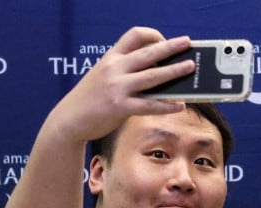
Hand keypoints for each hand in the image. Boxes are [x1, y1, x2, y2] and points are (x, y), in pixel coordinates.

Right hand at [49, 27, 194, 144]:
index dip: (152, 35)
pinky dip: (167, 105)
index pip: (133, 36)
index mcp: (111, 58)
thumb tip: (159, 73)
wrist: (70, 119)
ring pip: (153, 76)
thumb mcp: (104, 75)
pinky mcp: (120, 107)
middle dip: (170, 47)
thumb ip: (126, 70)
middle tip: (187, 43)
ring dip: (174, 71)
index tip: (165, 41)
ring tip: (190, 68)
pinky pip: (150, 105)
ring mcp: (117, 87)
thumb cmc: (92, 98)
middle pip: (148, 53)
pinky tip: (180, 105)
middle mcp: (114, 68)